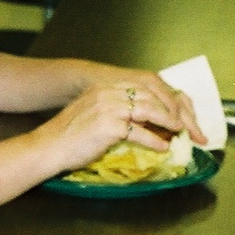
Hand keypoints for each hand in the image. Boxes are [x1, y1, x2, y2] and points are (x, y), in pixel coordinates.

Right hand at [34, 80, 189, 173]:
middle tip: (185, 124)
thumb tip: (146, 122)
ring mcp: (109, 107)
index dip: (165, 99)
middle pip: (151, 96)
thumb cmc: (70, 136)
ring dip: (168, 122)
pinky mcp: (109, 126)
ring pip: (149, 110)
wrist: (49, 147)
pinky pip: (140, 132)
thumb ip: (117, 111)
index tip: (177, 111)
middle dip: (172, 110)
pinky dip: (154, 140)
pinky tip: (162, 147)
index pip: (144, 87)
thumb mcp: (94, 113)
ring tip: (179, 132)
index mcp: (106, 87)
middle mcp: (108, 92)